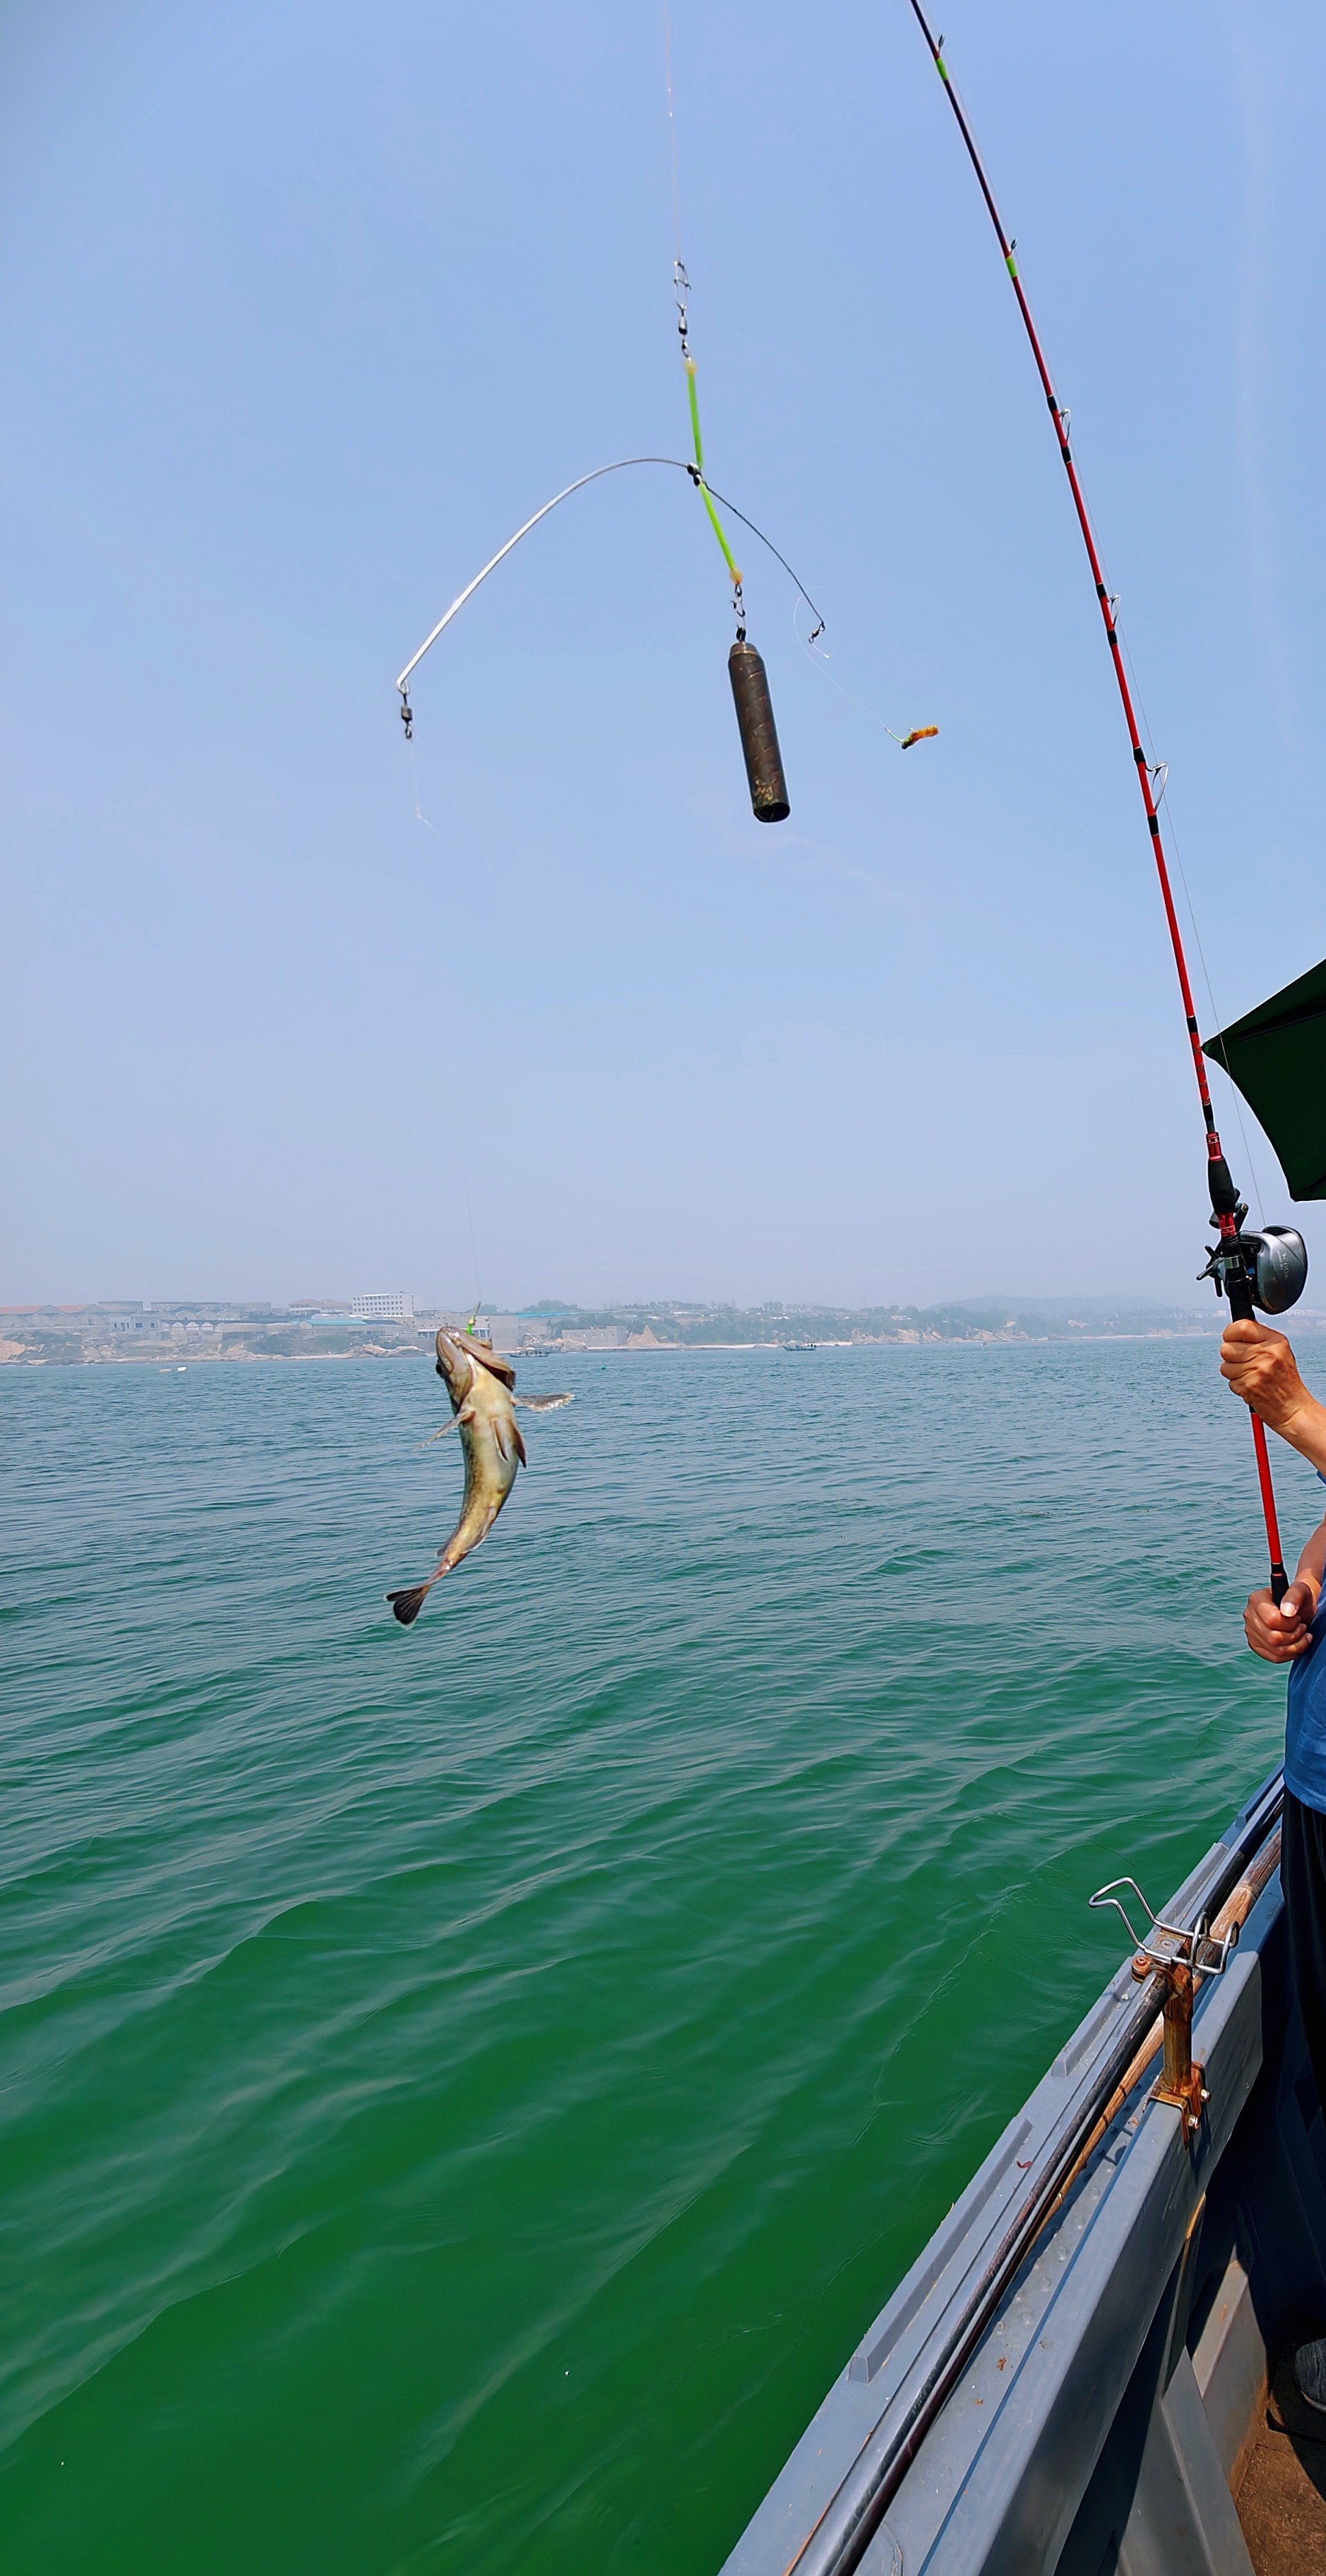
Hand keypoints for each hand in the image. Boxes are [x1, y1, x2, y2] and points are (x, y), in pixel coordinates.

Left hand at [1220, 1318, 1309, 1436]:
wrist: (1293, 1408)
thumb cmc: (1284, 1380)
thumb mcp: (1280, 1352)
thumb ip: (1259, 1339)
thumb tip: (1234, 1330)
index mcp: (1275, 1341)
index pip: (1241, 1326)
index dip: (1230, 1333)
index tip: (1232, 1339)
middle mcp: (1267, 1353)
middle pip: (1227, 1348)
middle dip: (1230, 1357)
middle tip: (1244, 1363)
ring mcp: (1258, 1370)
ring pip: (1225, 1366)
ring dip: (1233, 1373)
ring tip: (1251, 1376)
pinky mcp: (1250, 1386)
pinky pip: (1230, 1382)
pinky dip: (1238, 1386)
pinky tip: (1252, 1387)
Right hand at [1244, 1577, 1319, 1661]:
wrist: (1297, 1607)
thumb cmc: (1299, 1597)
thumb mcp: (1301, 1590)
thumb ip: (1294, 1596)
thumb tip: (1287, 1612)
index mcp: (1256, 1599)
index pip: (1272, 1620)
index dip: (1290, 1623)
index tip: (1298, 1617)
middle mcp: (1249, 1616)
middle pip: (1273, 1638)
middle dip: (1294, 1635)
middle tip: (1302, 1627)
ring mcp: (1250, 1632)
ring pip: (1275, 1651)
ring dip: (1296, 1646)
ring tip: (1303, 1636)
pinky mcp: (1255, 1645)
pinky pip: (1274, 1657)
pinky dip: (1290, 1654)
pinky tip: (1298, 1645)